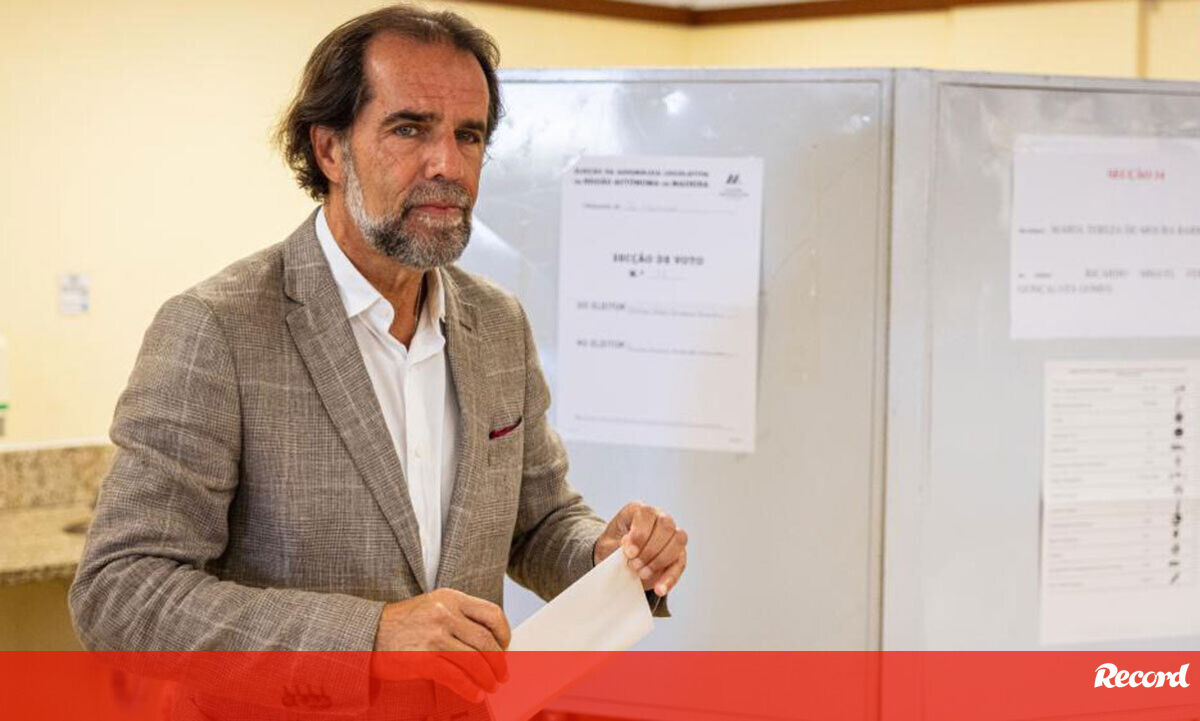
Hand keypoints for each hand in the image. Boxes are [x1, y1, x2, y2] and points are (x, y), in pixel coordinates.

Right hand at [370, 588, 510, 704]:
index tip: (505, 648)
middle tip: (502, 674)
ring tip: (491, 686)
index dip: (504, 634)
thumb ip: (460, 616)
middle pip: (487, 641)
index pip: (492, 614)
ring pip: (475, 660)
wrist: (369, 633)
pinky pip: (456, 677)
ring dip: (488, 678)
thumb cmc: (403, 623)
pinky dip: (469, 688)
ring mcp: (434, 635)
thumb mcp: (434, 607)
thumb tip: (491, 640)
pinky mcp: (423, 658)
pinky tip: (475, 694)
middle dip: (499, 662)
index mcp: (452, 598)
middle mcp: (445, 613)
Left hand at [594, 501, 687, 596]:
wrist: (616, 562)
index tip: (629, 552)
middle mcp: (659, 518)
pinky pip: (680, 563)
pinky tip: (659, 589)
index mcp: (639, 510)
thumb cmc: (611, 548)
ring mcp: (671, 534)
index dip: (640, 533)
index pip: (647, 513)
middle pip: (666, 526)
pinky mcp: (678, 553)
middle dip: (650, 549)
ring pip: (678, 540)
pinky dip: (670, 578)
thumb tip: (628, 544)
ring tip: (642, 574)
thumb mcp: (607, 545)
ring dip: (660, 561)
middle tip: (634, 565)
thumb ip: (617, 544)